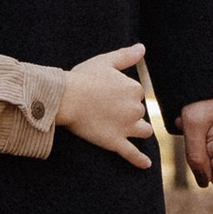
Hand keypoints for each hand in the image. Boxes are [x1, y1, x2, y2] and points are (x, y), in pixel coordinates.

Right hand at [57, 43, 155, 167]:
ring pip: (142, 131)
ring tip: (128, 130)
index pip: (136, 94)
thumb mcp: (105, 61)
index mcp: (134, 89)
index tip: (108, 94)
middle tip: (108, 109)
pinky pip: (132, 154)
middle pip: (138, 112)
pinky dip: (140, 160)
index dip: (123, 94)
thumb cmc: (83, 77)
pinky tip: (146, 165)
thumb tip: (142, 48)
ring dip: (138, 130)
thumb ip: (126, 55)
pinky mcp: (116, 142)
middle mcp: (136, 108)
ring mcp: (127, 127)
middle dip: (128, 111)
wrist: (66, 98)